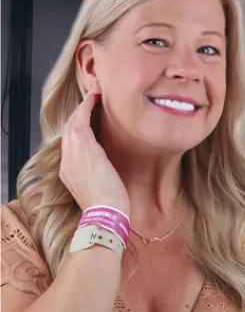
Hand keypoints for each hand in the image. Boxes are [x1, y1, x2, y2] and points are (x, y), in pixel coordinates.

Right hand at [59, 88, 129, 214]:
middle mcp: (67, 162)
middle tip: (91, 101)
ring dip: (83, 108)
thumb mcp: (101, 190)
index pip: (71, 145)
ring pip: (72, 124)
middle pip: (68, 131)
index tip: (89, 119)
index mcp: (69, 173)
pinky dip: (86, 108)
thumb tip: (110, 170)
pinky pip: (80, 121)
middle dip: (78, 114)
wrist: (105, 215)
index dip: (78, 129)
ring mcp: (72, 156)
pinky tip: (95, 99)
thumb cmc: (110, 208)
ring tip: (94, 96)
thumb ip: (100, 176)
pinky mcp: (84, 150)